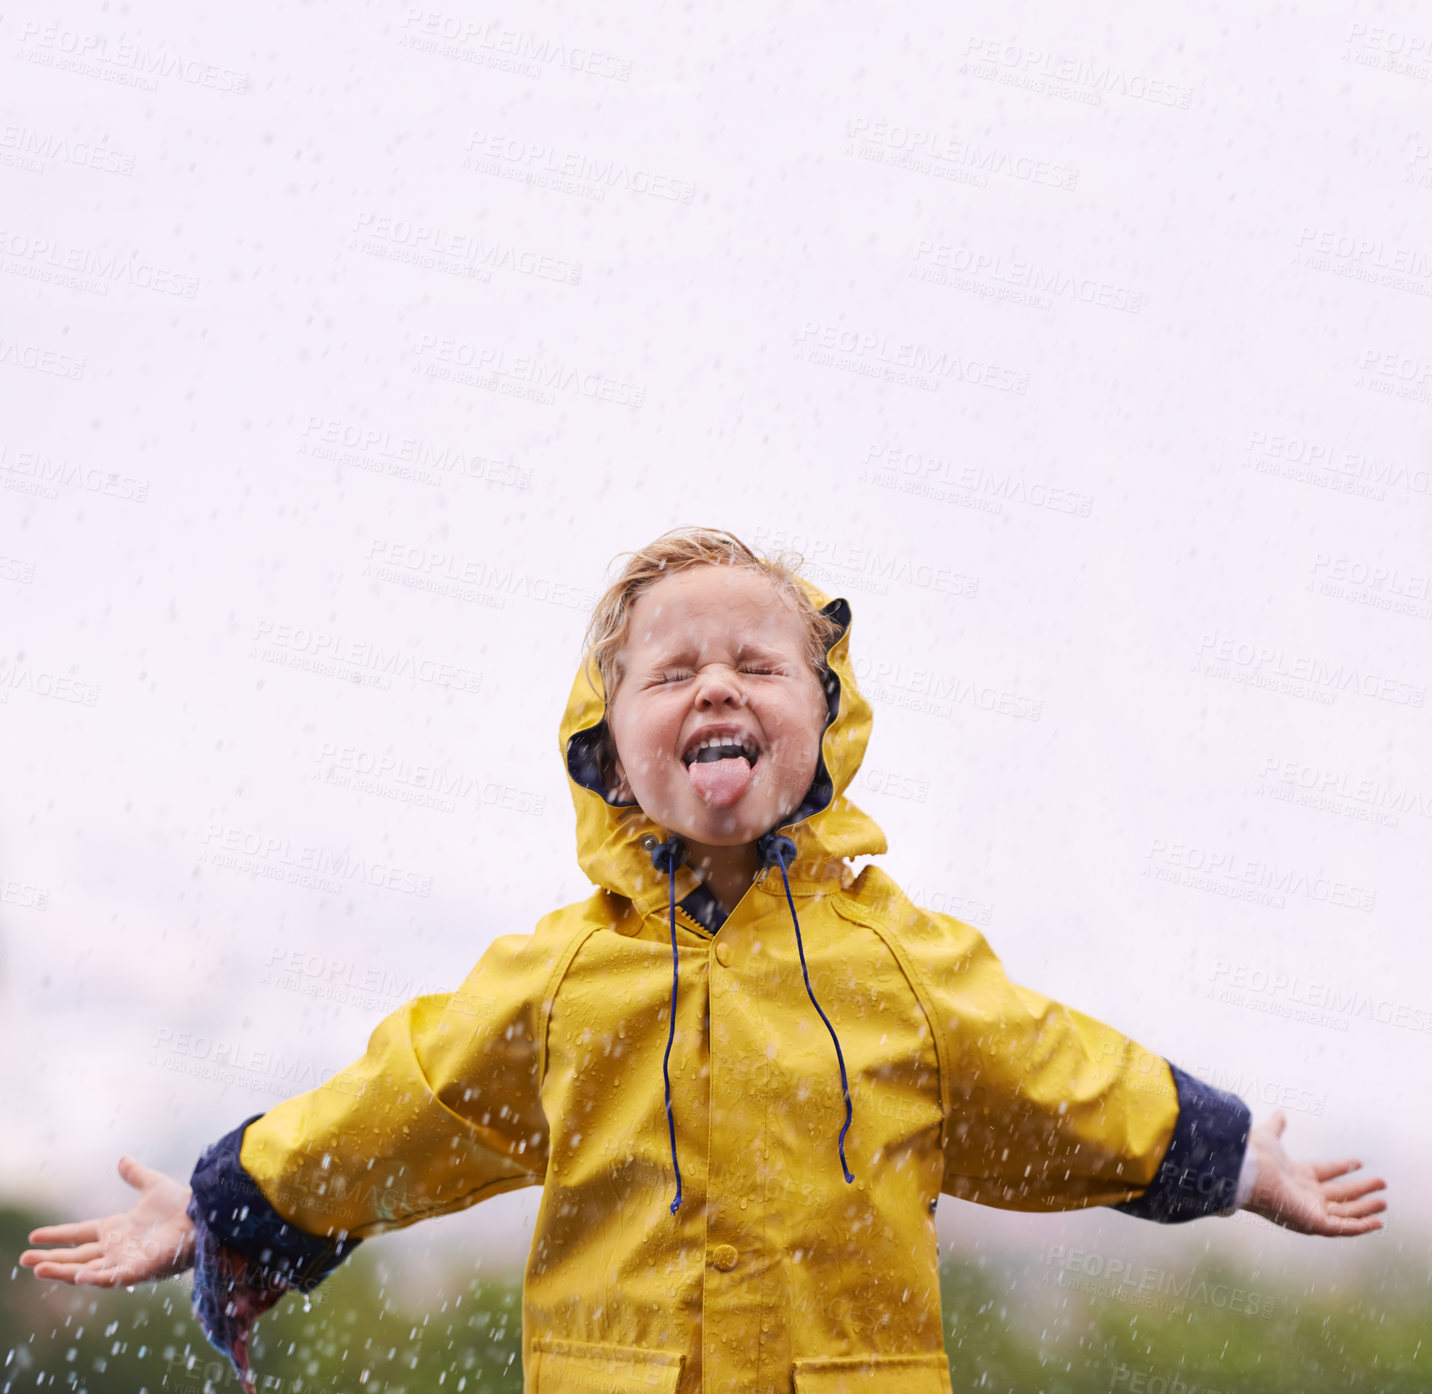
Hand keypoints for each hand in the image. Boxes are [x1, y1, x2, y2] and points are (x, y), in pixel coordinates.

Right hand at [19, 1156, 196, 1285]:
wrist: (205, 1214)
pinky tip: (78, 1276)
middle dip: (51, 1259)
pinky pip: (113, 1278)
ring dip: (63, 1271)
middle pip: (76, 1256)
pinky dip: (96, 1278)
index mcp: (117, 1229)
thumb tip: (122, 1160)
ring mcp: (125, 1261)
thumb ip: (136, 1175)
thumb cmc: (183, 1204)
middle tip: (25, 1259)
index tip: (34, 1236)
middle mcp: (117, 1248)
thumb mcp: (153, 1185)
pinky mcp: (138, 1271)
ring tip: (37, 1269)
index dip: (58, 1236)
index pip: (80, 1234)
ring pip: (86, 1270)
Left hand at [1245, 1111, 1386, 1235]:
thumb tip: (1279, 1112)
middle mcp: (1304, 1194)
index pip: (1325, 1171)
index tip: (1359, 1162)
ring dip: (1365, 1208)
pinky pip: (1343, 1227)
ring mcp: (1310, 1210)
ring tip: (1384, 1202)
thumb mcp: (1269, 1136)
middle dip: (1361, 1189)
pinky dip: (1361, 1226)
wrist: (1247, 1172)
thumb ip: (1276, 1126)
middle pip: (1339, 1193)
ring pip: (1345, 1211)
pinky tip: (1377, 1222)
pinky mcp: (1314, 1223)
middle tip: (1381, 1183)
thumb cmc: (1255, 1155)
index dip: (1341, 1167)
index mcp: (1296, 1175)